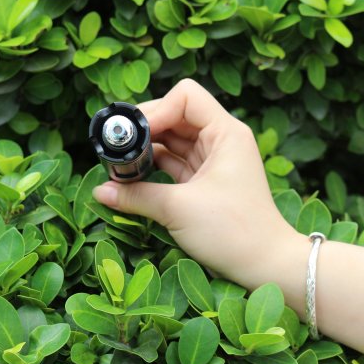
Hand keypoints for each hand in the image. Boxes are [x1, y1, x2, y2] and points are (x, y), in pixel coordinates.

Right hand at [92, 79, 299, 282]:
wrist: (264, 266)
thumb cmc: (233, 232)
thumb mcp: (177, 209)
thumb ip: (135, 195)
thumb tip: (99, 191)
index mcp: (225, 133)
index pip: (185, 96)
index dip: (156, 109)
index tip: (133, 135)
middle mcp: (220, 139)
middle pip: (174, 115)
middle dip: (145, 128)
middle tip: (118, 146)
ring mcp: (211, 159)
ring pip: (171, 139)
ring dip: (145, 148)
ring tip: (120, 163)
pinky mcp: (203, 180)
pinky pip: (172, 162)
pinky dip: (152, 166)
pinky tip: (132, 176)